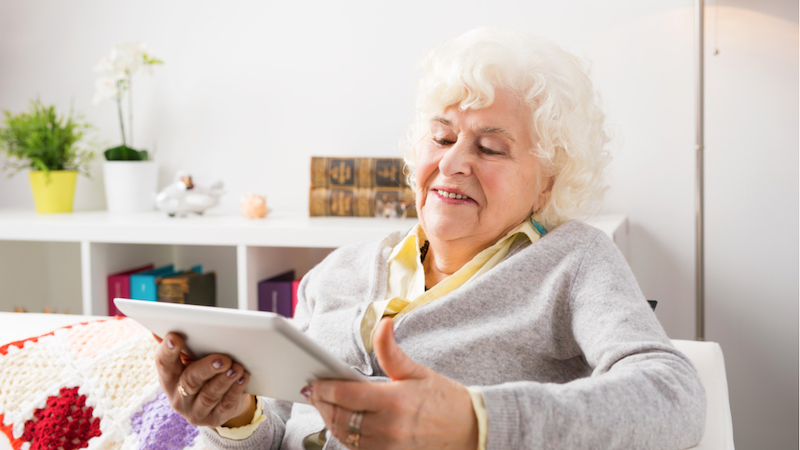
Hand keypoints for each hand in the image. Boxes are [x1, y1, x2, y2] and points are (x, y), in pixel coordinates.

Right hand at [154, 332, 254, 427]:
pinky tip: (243, 378)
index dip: (168, 351)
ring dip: (224, 380)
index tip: (176, 337)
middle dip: (207, 368)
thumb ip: (180, 345)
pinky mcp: (213, 419)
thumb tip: (159, 327)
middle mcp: (178, 397)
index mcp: (168, 378)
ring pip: (209, 395)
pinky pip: (225, 405)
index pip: (163, 364)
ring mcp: (195, 411)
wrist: (218, 402)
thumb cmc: (202, 372)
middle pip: (190, 381)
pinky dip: (235, 390)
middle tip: (223, 358)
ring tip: (237, 368)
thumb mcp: (190, 360)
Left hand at [307, 318, 478, 449]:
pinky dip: (345, 436)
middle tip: (313, 392)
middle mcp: (388, 427)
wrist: (471, 431)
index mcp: (395, 401)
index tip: (313, 382)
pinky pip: (357, 449)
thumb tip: (382, 325)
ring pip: (345, 436)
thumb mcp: (418, 372)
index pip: (346, 396)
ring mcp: (389, 447)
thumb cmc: (445, 399)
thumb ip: (392, 351)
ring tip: (323, 405)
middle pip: (340, 417)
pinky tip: (342, 422)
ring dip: (330, 420)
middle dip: (322, 404)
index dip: (324, 389)